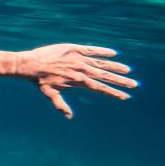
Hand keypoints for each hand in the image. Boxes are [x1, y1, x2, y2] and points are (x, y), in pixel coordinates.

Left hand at [18, 44, 136, 118]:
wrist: (30, 64)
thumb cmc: (39, 80)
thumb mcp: (50, 94)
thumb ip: (60, 105)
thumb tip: (69, 117)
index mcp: (78, 82)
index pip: (101, 89)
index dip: (114, 92)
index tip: (125, 96)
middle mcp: (82, 70)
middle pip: (105, 76)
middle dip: (120, 81)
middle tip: (134, 84)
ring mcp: (79, 59)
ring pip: (101, 63)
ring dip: (115, 67)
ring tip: (127, 71)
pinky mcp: (74, 48)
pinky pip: (92, 49)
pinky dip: (102, 51)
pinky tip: (113, 53)